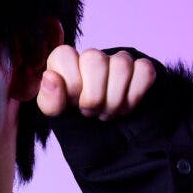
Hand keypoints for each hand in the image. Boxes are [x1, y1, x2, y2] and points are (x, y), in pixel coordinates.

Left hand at [36, 46, 156, 118]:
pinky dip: (134, 95)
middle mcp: (91, 57)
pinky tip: (125, 105)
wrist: (104, 137)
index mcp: (64, 62)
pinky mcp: (141, 69)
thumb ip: (49, 100)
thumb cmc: (76, 120)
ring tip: (107, 111)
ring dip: (114, 100)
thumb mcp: (58, 115)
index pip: (64, 55)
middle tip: (90, 112)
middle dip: (93, 96)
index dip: (70, 85)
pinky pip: (144, 71)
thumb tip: (50, 77)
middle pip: (94, 59)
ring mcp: (118, 60)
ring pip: (121, 65)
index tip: (73, 103)